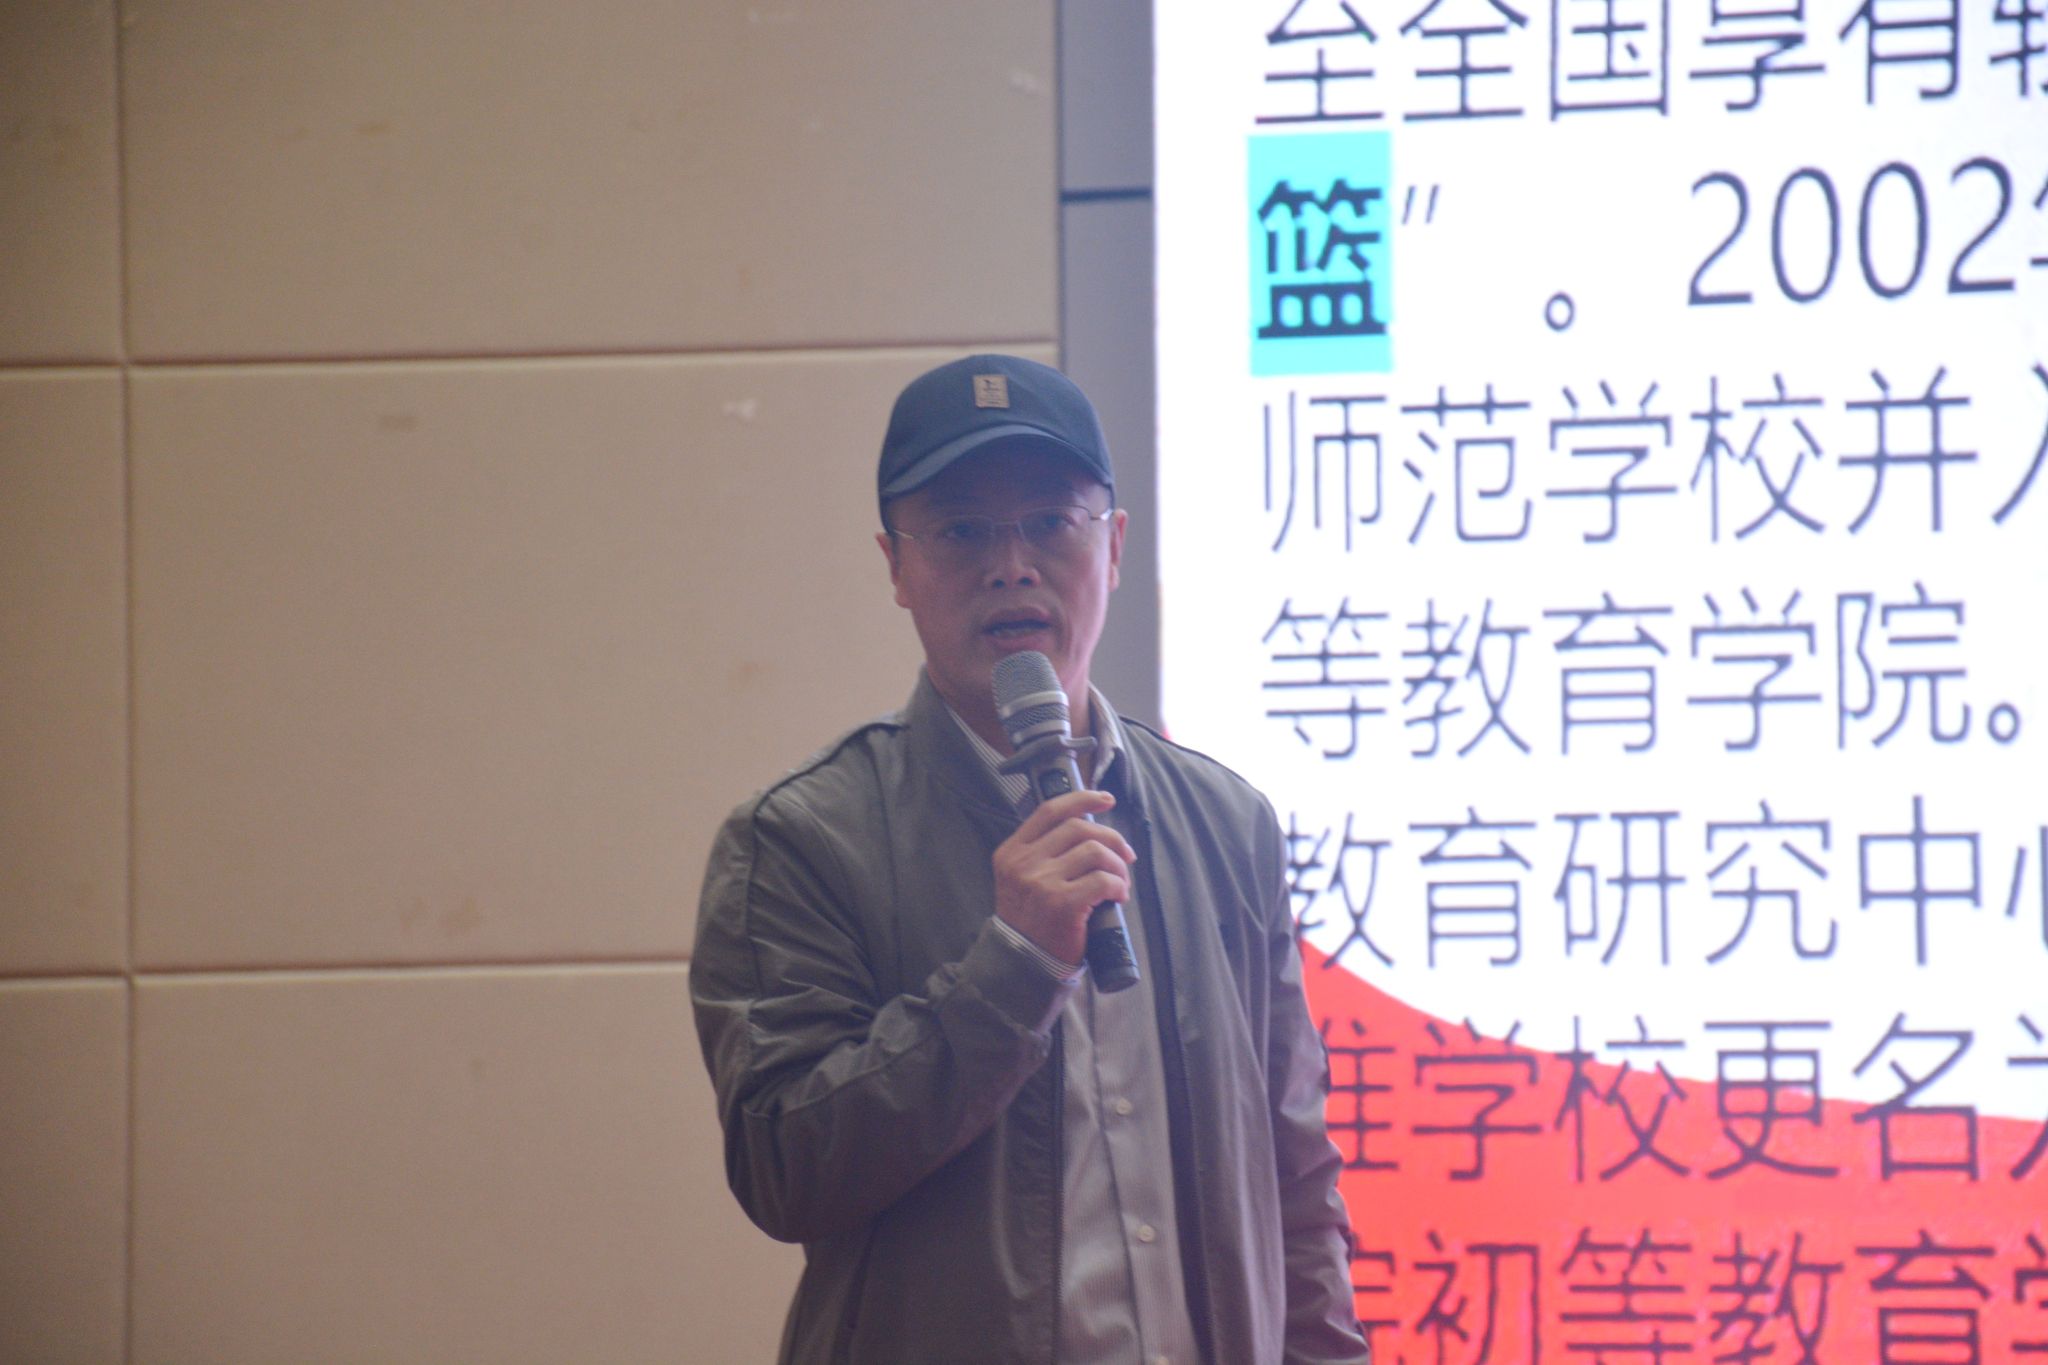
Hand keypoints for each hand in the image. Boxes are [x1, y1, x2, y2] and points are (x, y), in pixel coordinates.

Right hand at [991, 789, 1136, 966]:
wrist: (1023, 964)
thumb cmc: (1032, 920)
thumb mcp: (1021, 879)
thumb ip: (1043, 852)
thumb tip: (1092, 829)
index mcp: (1012, 851)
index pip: (1050, 811)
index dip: (1083, 799)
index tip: (1107, 799)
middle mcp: (1024, 863)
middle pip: (1079, 829)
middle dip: (1112, 838)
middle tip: (1126, 856)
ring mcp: (1042, 883)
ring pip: (1095, 852)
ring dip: (1118, 866)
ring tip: (1121, 882)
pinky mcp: (1062, 905)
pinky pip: (1103, 880)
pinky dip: (1119, 886)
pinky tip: (1119, 897)